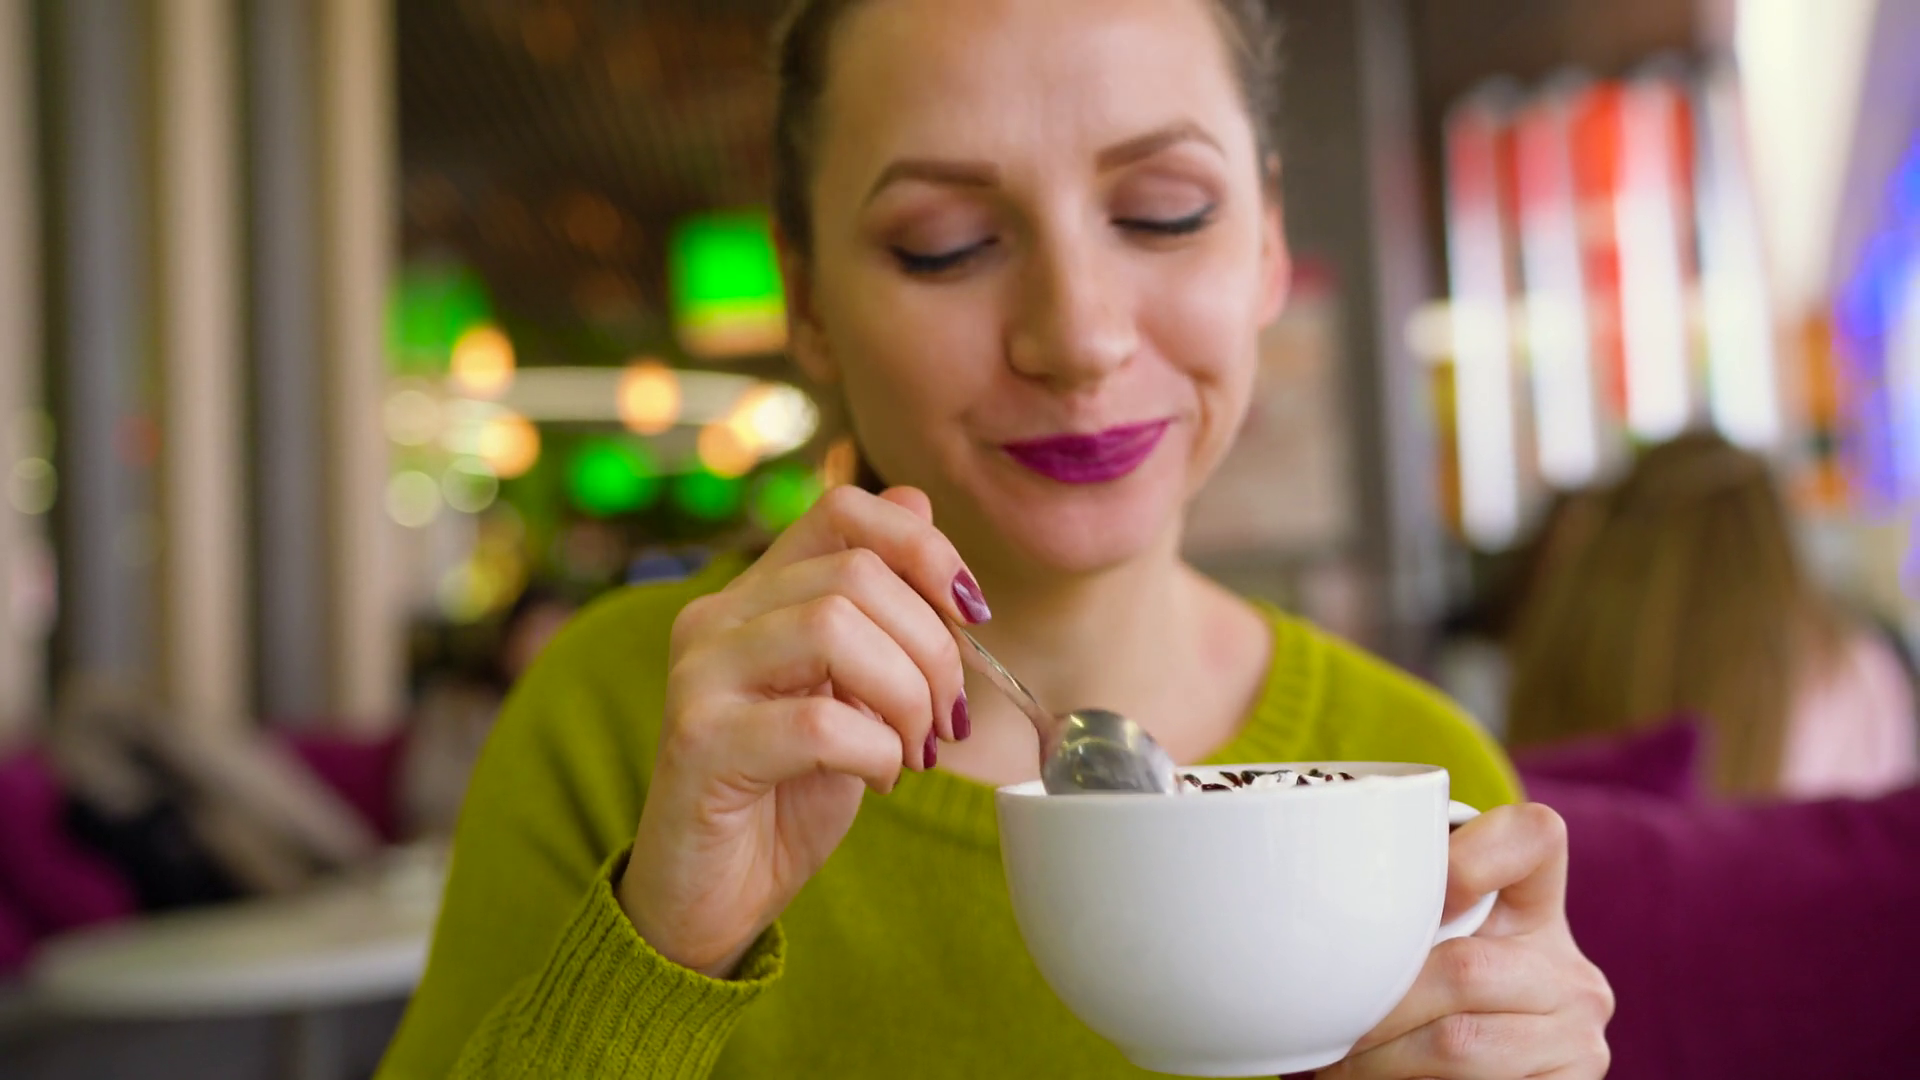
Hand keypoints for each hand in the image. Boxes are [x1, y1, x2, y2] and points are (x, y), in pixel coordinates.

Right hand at [617, 486, 983, 977]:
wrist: (712, 895)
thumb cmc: (786, 791)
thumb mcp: (851, 688)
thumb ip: (877, 606)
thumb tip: (916, 501)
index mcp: (756, 594)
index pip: (843, 508)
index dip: (924, 547)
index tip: (971, 613)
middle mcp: (716, 617)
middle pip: (857, 573)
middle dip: (933, 647)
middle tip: (945, 718)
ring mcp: (700, 674)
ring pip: (835, 629)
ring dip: (906, 696)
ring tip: (913, 749)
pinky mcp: (700, 741)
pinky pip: (819, 722)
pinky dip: (874, 752)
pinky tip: (878, 779)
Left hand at [1318, 803, 1613, 1078]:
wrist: (1475, 1077)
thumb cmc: (1425, 1005)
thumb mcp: (1427, 948)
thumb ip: (1401, 913)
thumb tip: (1307, 908)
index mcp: (1536, 908)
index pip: (1533, 837)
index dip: (1471, 856)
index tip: (1398, 896)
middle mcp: (1569, 970)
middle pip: (1464, 966)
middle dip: (1382, 1003)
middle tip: (1330, 1019)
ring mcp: (1579, 1033)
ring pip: (1460, 1041)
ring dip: (1385, 1058)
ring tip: (1343, 1062)